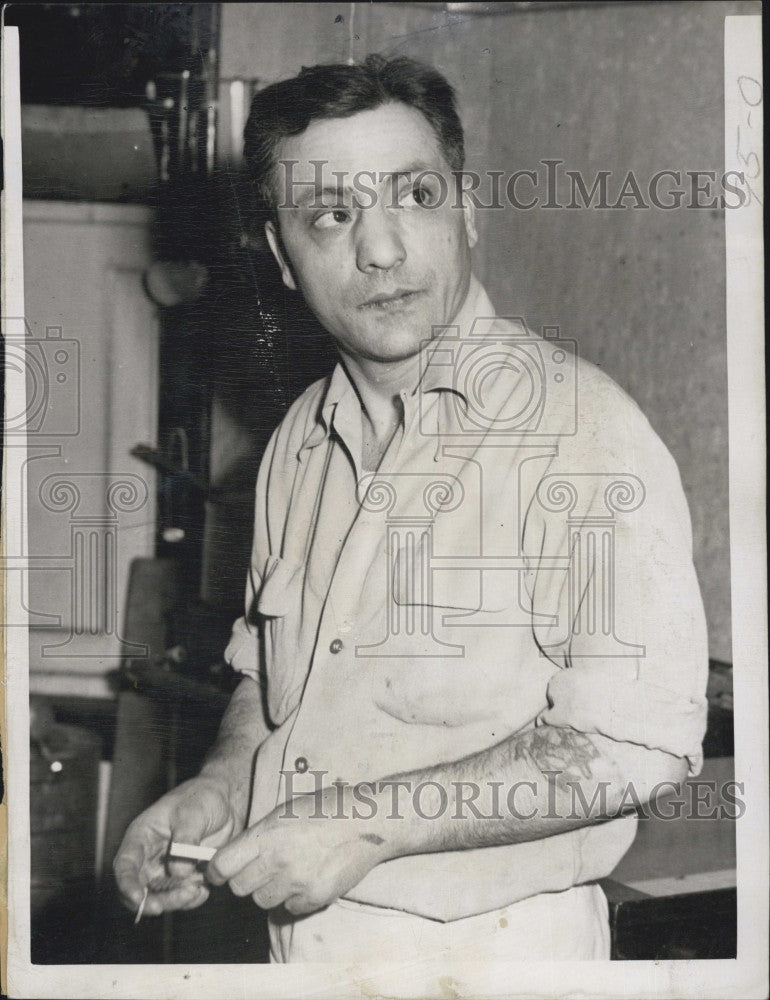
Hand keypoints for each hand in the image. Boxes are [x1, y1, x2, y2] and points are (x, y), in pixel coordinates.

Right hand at [113, 776, 241, 918]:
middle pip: (140, 888)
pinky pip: (180, 897)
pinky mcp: (184, 878)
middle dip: (154, 900)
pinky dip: (190, 900)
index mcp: (142, 835)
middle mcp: (149, 856)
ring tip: (197, 889)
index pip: (125, 864)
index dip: (127, 884)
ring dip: (175, 900)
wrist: (226, 801)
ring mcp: (165, 869)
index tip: (138, 899)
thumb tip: (179, 872)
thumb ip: (185, 840)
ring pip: (160, 897)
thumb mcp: (194, 812)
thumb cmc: (203, 798)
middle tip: (176, 900)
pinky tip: (204, 891)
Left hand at [207, 786, 391, 915]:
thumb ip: (259, 836)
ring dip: (270, 891)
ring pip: (263, 901)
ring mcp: (297, 881)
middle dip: (246, 880)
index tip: (219, 871)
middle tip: (261, 869)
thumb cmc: (326, 809)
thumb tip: (236, 857)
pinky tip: (308, 878)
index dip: (217, 870)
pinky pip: (291, 908)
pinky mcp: (316, 897)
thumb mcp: (285, 812)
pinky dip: (295, 898)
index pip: (222, 865)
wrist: (367, 821)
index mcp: (267, 834)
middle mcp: (278, 860)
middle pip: (240, 888)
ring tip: (289, 872)